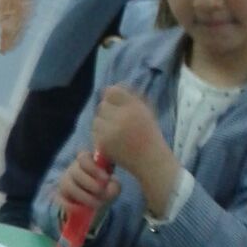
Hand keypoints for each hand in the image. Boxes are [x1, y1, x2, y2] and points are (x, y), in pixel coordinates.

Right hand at [58, 149, 120, 210]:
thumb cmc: (105, 189)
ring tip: (97, 204)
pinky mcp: (60, 196)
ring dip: (84, 196)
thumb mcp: (113, 187)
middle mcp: (73, 169)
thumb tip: (108, 188)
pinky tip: (83, 209)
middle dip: (90, 183)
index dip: (94, 168)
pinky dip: (72, 206)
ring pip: (68, 186)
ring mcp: (65, 182)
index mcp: (86, 161)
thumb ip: (114, 186)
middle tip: (101, 192)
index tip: (106, 178)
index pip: (84, 158)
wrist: (95, 204)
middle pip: (75, 172)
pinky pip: (62, 200)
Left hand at [92, 87, 179, 215]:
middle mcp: (123, 117)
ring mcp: (112, 131)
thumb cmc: (149, 134)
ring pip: (96, 119)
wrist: (151, 160)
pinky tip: (111, 139)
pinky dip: (101, 134)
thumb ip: (131, 97)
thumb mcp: (146, 111)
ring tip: (114, 130)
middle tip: (116, 119)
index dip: (111, 96)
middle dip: (107, 111)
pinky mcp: (104, 143)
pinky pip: (95, 132)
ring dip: (103, 123)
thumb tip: (112, 86)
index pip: (112, 91)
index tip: (115, 104)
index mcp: (135, 107)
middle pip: (102, 105)